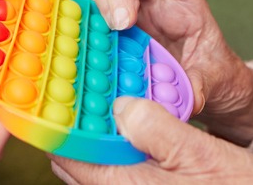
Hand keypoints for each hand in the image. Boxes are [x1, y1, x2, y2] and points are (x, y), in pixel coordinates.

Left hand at [48, 97, 252, 183]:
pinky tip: (134, 119)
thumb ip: (158, 129)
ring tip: (105, 94)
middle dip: (75, 125)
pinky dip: (118, 144)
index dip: (56, 125)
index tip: (50, 91)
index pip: (70, 158)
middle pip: (79, 161)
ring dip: (98, 132)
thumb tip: (120, 107)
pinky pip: (120, 168)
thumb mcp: (203, 154)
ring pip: (100, 163)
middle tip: (78, 84)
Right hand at [92, 0, 252, 128]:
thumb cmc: (209, 71)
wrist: (201, 87)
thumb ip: (200, 84)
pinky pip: (95, 18)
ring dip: (103, 6)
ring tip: (110, 33)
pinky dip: (88, 26)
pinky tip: (90, 42)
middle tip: (120, 21)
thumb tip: (188, 96)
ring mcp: (132, 9)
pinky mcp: (113, 28)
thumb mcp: (212, 79)